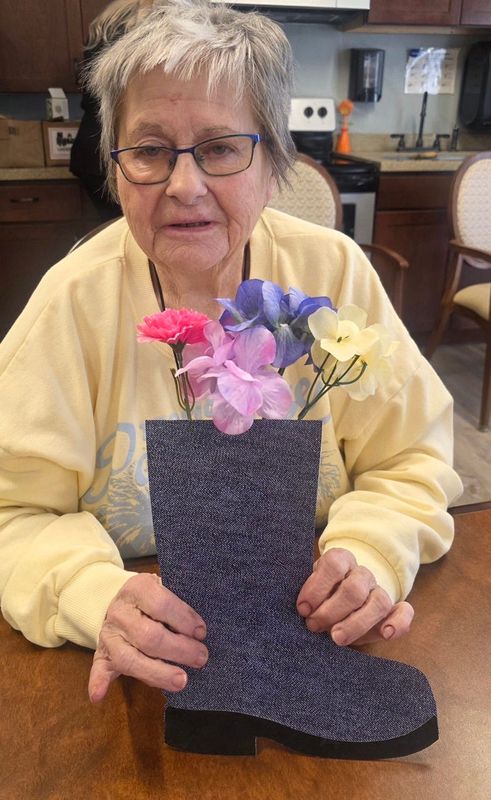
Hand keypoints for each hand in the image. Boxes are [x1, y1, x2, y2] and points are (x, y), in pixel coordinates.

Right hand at [88, 573, 207, 702]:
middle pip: (148, 636)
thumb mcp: (165, 590)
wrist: (121, 602)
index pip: (161, 604)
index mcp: (137, 589)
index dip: (183, 620)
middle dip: (178, 650)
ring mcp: (108, 635)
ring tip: (181, 681)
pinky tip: (99, 695)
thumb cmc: (153, 599)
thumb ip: (178, 607)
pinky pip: (97, 669)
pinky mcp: (101, 654)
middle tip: (201, 658)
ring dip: (157, 673)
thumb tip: (200, 631)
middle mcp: (119, 612)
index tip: (201, 632)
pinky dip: (97, 682)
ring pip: (129, 659)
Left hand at [296, 548, 413, 645]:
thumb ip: (309, 598)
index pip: (334, 565)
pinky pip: (404, 612)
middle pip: (353, 589)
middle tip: (313, 625)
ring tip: (337, 638)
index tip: (303, 608)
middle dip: (331, 611)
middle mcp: (362, 574)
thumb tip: (304, 609)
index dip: (317, 587)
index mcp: (341, 561)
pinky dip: (398, 623)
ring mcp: (379, 591)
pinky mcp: (393, 610)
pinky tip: (386, 633)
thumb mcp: (310, 592)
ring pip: (379, 602)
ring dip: (356, 623)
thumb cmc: (319, 598)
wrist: (337, 602)